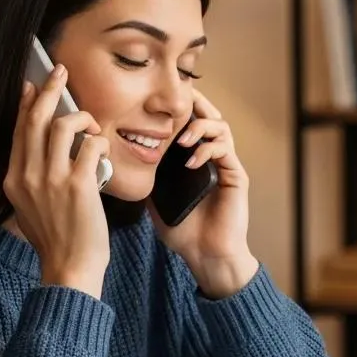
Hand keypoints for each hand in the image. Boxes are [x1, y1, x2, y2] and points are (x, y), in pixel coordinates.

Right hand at [3, 66, 110, 298]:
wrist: (70, 267)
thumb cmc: (59, 240)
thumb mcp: (31, 209)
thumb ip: (34, 181)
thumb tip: (44, 158)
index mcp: (14, 180)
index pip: (19, 131)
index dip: (27, 104)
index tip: (34, 86)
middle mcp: (28, 175)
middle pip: (34, 119)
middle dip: (50, 90)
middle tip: (62, 72)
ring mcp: (52, 179)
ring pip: (61, 126)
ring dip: (82, 118)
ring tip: (92, 125)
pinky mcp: (79, 185)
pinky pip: (90, 146)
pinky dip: (100, 142)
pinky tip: (104, 149)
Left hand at [151, 90, 256, 297]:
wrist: (206, 256)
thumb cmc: (184, 233)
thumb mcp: (155, 201)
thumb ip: (146, 181)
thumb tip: (119, 164)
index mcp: (195, 161)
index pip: (192, 124)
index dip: (181, 109)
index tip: (161, 103)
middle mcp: (213, 159)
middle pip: (211, 117)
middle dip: (197, 104)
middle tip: (180, 101)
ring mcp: (227, 166)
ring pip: (221, 127)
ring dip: (200, 127)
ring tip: (183, 139)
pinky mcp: (237, 177)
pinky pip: (224, 151)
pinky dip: (207, 149)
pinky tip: (190, 161)